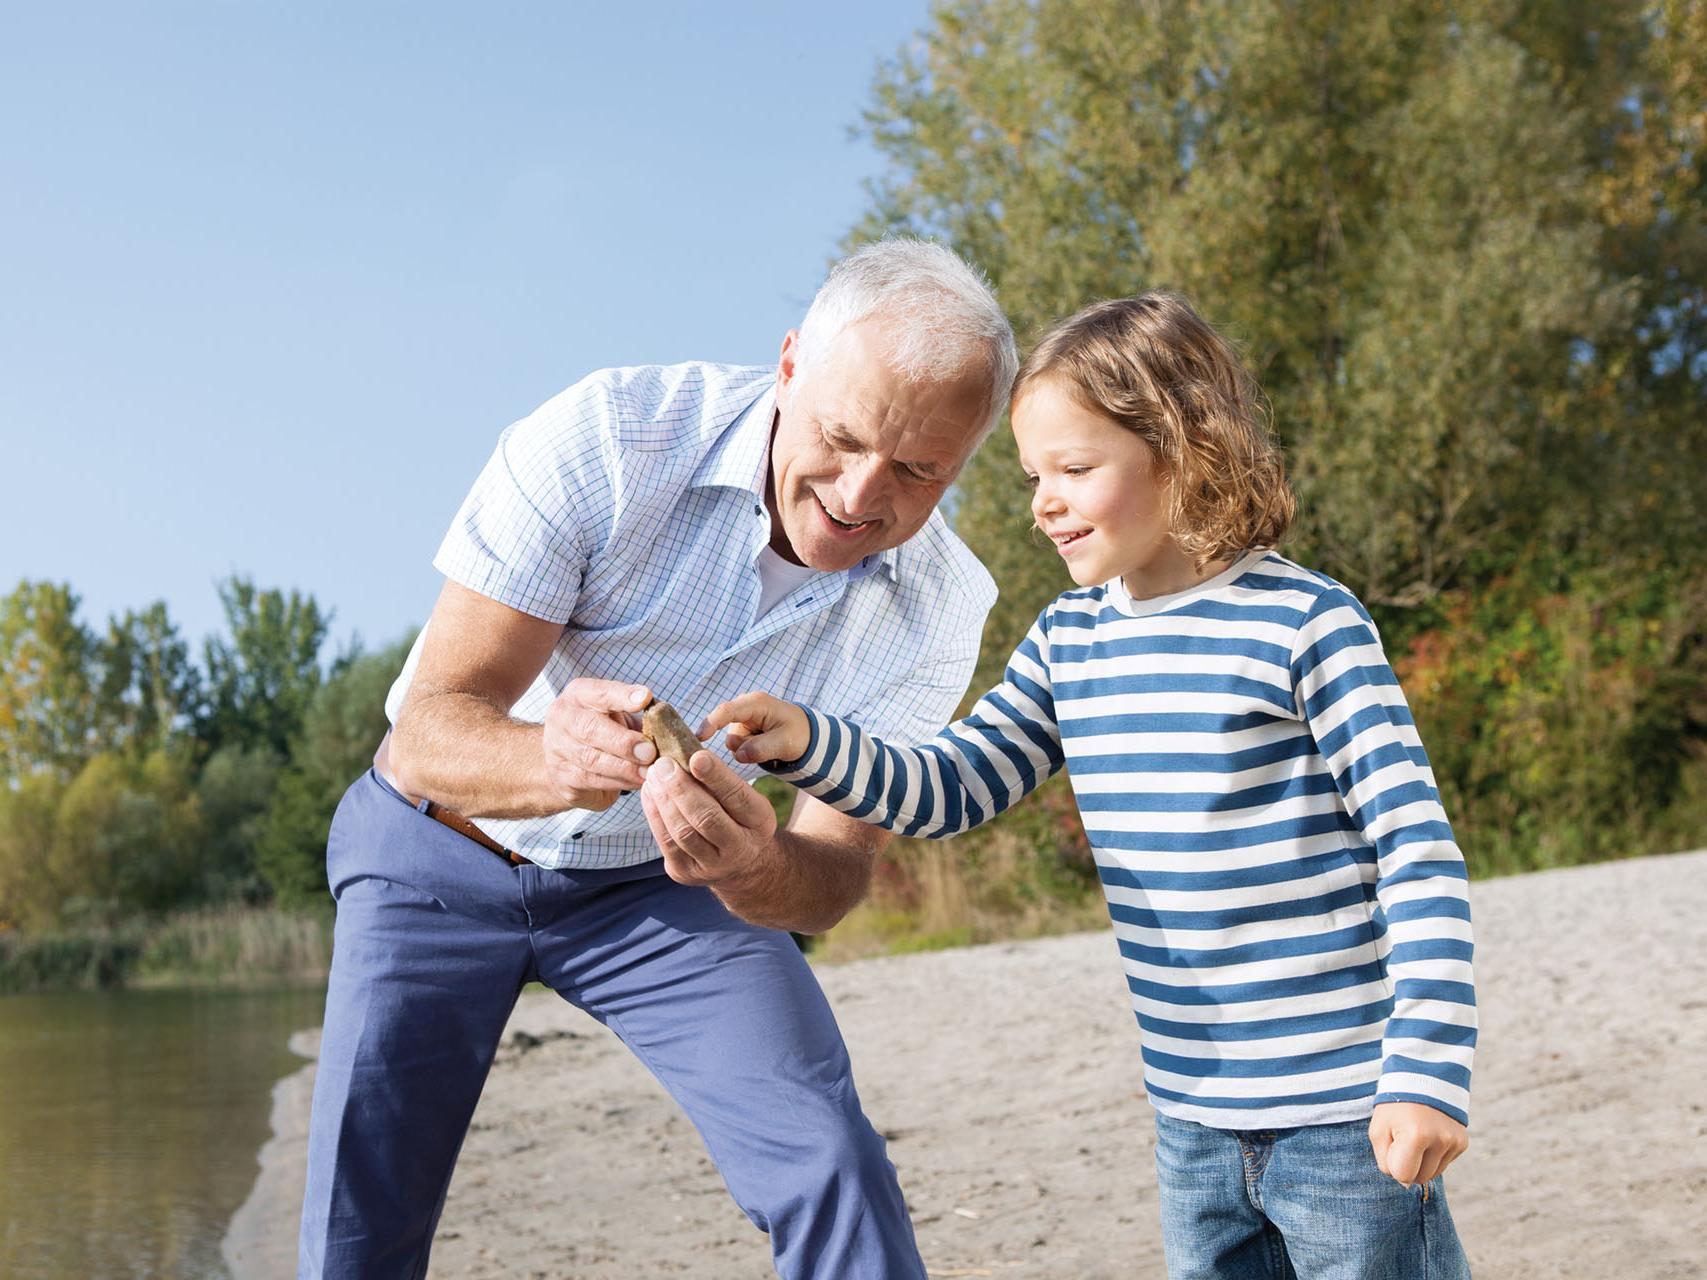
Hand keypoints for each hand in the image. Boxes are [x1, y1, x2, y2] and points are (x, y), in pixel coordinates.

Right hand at [541, 678, 656, 809]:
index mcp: (579, 694)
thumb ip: (637, 714)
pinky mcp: (562, 777)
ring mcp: (557, 749)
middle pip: (590, 728)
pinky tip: (637, 782)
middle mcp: (563, 718)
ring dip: (625, 768)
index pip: (600, 692)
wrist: (566, 760)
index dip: (623, 696)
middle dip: (623, 742)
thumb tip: (667, 724)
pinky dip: (619, 782)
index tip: (646, 699)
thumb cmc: (603, 729)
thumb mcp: (617, 713)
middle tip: (649, 751)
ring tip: (648, 771)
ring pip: (591, 759)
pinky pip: (592, 781)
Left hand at [639, 749, 778, 887]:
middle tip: (663, 764)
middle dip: (681, 789)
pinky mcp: (684, 873)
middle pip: (707, 819)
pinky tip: (649, 792)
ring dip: (663, 800)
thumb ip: (722, 782)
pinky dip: (654, 814)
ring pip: (682, 832)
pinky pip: (665, 842)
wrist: (738, 863)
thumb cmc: (737, 818)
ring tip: (654, 775)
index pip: (738, 797)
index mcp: (760, 823)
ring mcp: (711, 866)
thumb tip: (688, 754)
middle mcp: (739, 849)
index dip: (716, 777)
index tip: (696, 756)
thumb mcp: (744, 800)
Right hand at [701, 692, 810, 764]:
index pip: (727, 710)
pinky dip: (749, 752)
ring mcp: (742, 721)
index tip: (699, 738)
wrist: (805, 734)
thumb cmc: (798, 733)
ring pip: (733, 744)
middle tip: (766, 751)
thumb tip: (739, 755)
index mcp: (756, 704)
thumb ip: (762, 748)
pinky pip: (737, 748)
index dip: (711, 723)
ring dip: (748, 751)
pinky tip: (764, 748)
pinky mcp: (742, 732)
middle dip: (742, 746)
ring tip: (770, 747)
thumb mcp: (785, 742)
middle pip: (729, 733)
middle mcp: (745, 709)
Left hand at [1369, 1101, 1468, 1186]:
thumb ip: (1385, 1161)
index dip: (1393, 1164)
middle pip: (1420, 1178)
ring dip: (1421, 1162)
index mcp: (1416, 1136)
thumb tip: (1405, 1183)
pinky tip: (1428, 1135)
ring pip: (1433, 1173)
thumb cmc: (1394, 1108)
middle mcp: (1440, 1140)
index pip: (1403, 1175)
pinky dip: (1433, 1155)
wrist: (1421, 1080)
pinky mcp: (1463, 1142)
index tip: (1392, 1144)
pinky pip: (1443, 1163)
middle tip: (1402, 1140)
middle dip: (1407, 1165)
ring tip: (1415, 1136)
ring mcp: (1454, 1141)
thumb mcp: (1378, 1131)